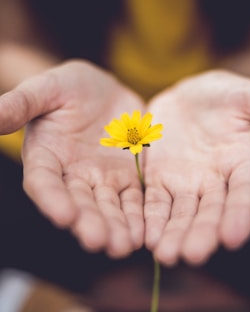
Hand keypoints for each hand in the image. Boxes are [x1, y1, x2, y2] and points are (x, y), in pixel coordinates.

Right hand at [0, 60, 144, 257]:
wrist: (104, 91)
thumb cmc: (69, 87)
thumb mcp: (46, 89)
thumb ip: (21, 104)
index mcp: (47, 157)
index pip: (44, 183)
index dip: (52, 199)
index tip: (64, 216)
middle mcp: (73, 175)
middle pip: (80, 203)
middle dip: (89, 222)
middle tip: (100, 242)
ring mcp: (102, 179)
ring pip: (108, 207)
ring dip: (116, 227)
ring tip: (124, 246)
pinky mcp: (127, 177)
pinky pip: (133, 199)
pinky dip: (137, 215)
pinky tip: (143, 232)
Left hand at [143, 70, 249, 265]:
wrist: (190, 97)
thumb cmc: (226, 96)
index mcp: (243, 164)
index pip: (246, 193)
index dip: (241, 214)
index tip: (234, 237)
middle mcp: (216, 182)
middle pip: (210, 212)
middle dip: (202, 233)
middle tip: (191, 255)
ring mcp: (186, 183)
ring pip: (181, 213)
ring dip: (173, 234)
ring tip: (165, 255)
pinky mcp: (160, 179)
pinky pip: (155, 202)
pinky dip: (151, 218)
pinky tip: (145, 237)